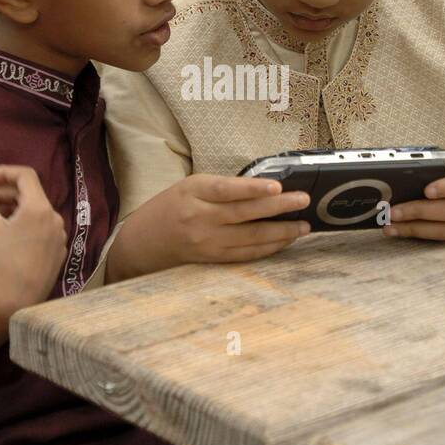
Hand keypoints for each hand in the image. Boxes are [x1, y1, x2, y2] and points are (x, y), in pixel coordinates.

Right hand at [0, 165, 67, 315]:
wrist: (14, 303)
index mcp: (40, 207)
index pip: (24, 175)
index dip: (1, 172)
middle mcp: (55, 218)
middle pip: (29, 193)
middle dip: (1, 192)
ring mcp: (58, 236)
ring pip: (34, 211)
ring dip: (11, 207)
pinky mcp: (57, 252)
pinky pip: (40, 228)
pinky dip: (22, 223)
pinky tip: (5, 232)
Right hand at [106, 174, 311, 281]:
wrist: (141, 243)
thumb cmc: (169, 208)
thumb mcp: (189, 187)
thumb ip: (221, 188)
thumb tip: (263, 189)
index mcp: (193, 193)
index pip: (226, 189)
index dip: (253, 188)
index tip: (278, 185)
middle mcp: (200, 219)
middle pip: (244, 214)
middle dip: (279, 208)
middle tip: (303, 200)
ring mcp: (207, 242)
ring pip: (250, 238)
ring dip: (281, 232)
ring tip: (303, 226)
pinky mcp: (212, 259)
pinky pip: (246, 255)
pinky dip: (268, 248)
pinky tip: (284, 241)